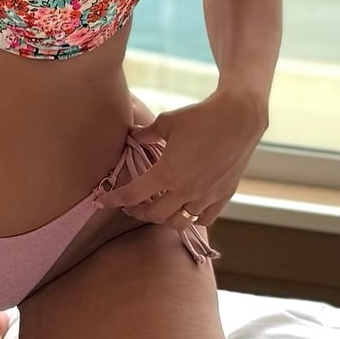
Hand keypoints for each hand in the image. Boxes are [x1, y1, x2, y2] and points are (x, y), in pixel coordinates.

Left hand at [107, 90, 267, 230]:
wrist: (239, 118)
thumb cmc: (201, 116)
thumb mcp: (167, 122)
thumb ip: (146, 134)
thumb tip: (132, 135)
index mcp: (167, 173)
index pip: (133, 195)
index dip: (114, 200)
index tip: (100, 202)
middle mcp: (186, 190)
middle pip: (154, 215)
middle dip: (137, 212)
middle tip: (129, 205)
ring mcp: (206, 196)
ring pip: (178, 222)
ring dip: (162, 218)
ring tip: (156, 208)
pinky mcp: (223, 196)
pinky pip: (204, 219)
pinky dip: (191, 217)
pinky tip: (184, 208)